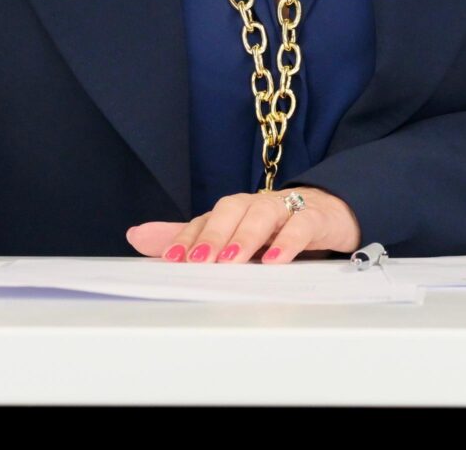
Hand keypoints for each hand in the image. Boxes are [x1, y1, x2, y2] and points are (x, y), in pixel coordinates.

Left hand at [127, 187, 359, 264]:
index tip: (169, 258)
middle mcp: (254, 205)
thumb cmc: (273, 227)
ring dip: (245, 236)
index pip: (205, 219)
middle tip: (197, 261)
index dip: (187, 237)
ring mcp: (285, 209)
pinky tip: (276, 260)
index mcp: (233, 211)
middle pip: (230, 210)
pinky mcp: (315, 218)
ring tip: (231, 260)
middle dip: (212, 234)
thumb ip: (187, 237)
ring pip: (262, 214)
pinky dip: (288, 241)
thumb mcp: (232, 236)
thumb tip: (136, 235)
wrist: (329, 212)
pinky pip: (301, 225)